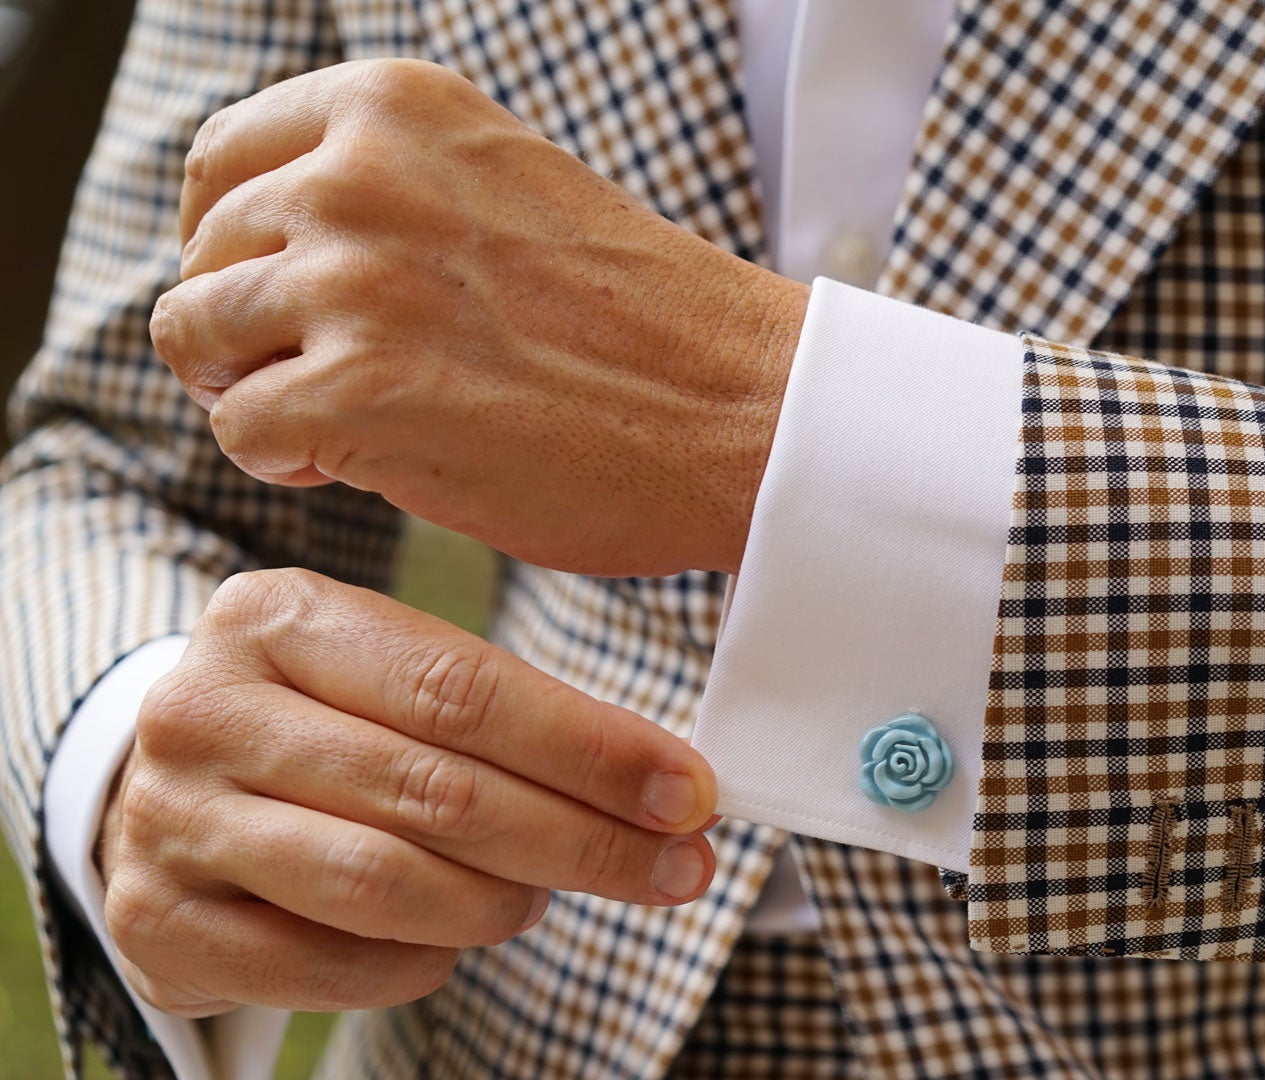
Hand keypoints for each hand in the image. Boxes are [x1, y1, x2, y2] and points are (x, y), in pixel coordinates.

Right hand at [98, 569, 719, 1016]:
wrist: (171, 797)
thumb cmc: (331, 733)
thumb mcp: (394, 682)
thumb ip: (512, 717)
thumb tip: (676, 792)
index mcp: (275, 618)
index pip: (460, 689)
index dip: (591, 750)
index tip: (690, 793)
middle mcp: (203, 708)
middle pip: (435, 790)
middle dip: (582, 838)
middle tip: (677, 868)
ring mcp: (167, 818)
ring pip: (384, 882)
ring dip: (500, 903)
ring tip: (543, 898)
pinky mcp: (155, 921)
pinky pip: (330, 966)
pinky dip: (419, 964)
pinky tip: (451, 943)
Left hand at [152, 58, 808, 577]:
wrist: (744, 408)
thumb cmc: (647, 324)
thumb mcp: (502, 189)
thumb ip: (390, 192)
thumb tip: (273, 254)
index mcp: (392, 108)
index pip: (225, 162)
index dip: (232, 244)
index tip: (277, 300)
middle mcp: (356, 174)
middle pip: (204, 253)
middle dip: (244, 328)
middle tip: (320, 382)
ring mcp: (352, 280)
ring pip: (196, 335)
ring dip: (252, 392)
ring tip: (335, 426)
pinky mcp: (358, 391)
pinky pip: (239, 429)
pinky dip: (280, 461)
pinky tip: (351, 464)